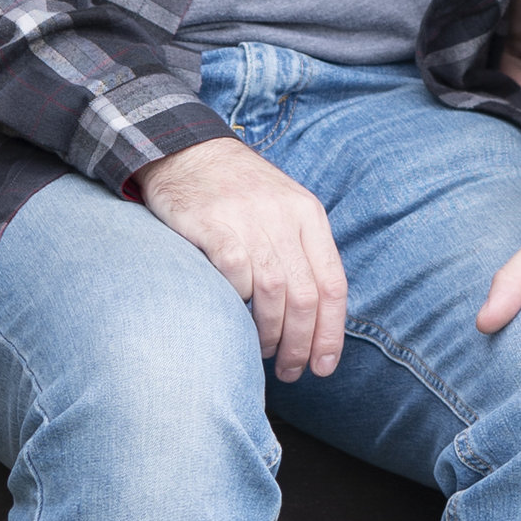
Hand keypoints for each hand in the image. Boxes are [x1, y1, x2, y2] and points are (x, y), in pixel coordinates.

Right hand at [135, 136, 346, 382]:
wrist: (187, 150)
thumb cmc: (236, 191)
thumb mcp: (282, 208)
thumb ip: (301, 251)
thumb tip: (316, 318)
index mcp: (308, 214)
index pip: (333, 284)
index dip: (331, 332)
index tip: (324, 365)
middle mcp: (284, 216)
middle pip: (306, 295)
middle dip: (302, 343)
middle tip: (291, 370)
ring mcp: (248, 218)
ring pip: (275, 292)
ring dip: (271, 334)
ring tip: (264, 352)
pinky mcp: (213, 224)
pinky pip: (236, 276)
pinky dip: (238, 304)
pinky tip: (234, 317)